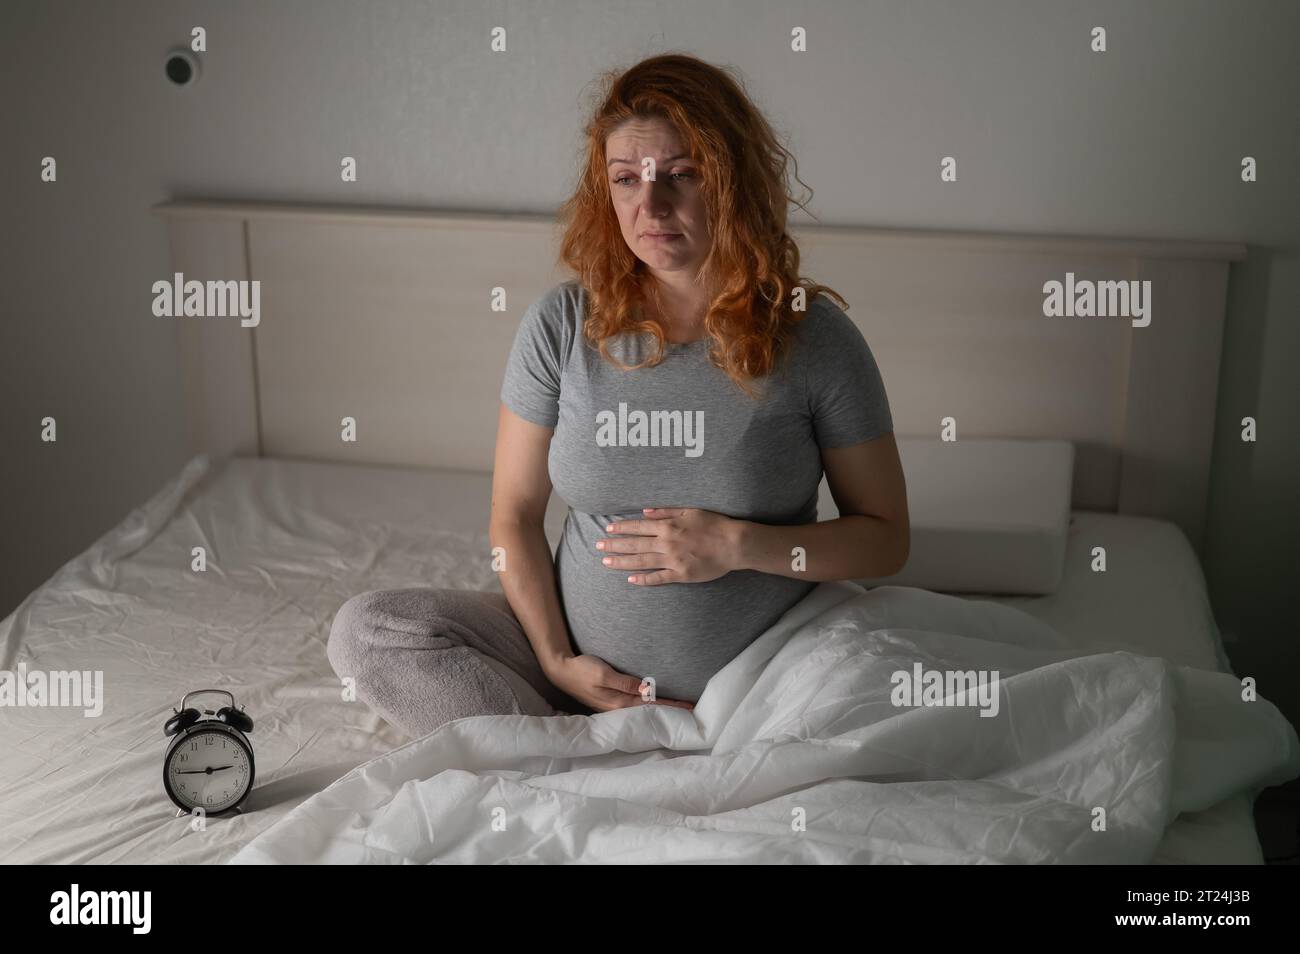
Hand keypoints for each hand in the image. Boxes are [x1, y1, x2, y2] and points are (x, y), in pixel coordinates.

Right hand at [544, 654, 694, 712]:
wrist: (561, 670)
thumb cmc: (582, 669)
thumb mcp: (603, 673)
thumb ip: (624, 682)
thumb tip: (646, 689)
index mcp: (618, 703)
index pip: (651, 705)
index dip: (670, 705)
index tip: (689, 707)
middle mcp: (618, 708)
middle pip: (650, 711)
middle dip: (670, 711)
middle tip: (690, 711)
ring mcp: (614, 706)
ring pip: (643, 710)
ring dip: (660, 709)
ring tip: (677, 709)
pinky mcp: (611, 701)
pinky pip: (634, 706)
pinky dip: (648, 706)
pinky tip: (654, 705)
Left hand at [599, 507, 742, 584]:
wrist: (734, 544)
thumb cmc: (714, 524)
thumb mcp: (690, 511)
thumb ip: (666, 511)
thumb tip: (645, 512)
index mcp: (668, 526)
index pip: (638, 527)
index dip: (621, 528)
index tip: (608, 529)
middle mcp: (667, 543)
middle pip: (635, 545)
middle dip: (614, 546)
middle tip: (597, 547)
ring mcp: (673, 560)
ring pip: (642, 562)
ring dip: (622, 562)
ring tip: (606, 562)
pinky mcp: (681, 574)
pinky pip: (658, 578)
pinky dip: (644, 579)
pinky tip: (630, 580)